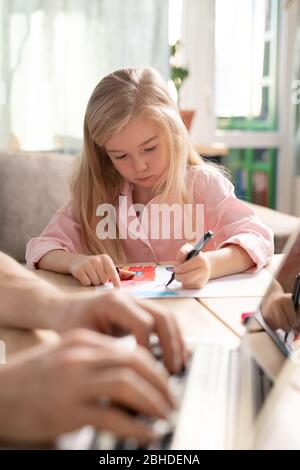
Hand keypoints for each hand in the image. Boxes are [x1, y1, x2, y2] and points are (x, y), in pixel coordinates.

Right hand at [0, 329, 174, 443]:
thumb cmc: (31, 378)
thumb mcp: (64, 357)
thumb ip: (93, 360)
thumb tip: (128, 373)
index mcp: (82, 342)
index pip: (129, 350)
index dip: (153, 367)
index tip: (164, 381)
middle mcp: (80, 357)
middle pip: (134, 362)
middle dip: (160, 382)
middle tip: (171, 398)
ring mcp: (74, 383)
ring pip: (128, 386)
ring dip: (154, 401)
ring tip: (165, 414)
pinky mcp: (68, 411)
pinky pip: (112, 416)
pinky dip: (136, 426)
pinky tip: (147, 433)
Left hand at [55, 290, 186, 373]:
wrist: (63, 309)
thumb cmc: (69, 325)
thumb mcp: (82, 340)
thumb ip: (105, 353)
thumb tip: (130, 376)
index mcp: (113, 302)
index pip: (143, 323)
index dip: (148, 347)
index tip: (145, 369)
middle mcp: (129, 297)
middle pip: (162, 317)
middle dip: (171, 345)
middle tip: (174, 370)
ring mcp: (137, 301)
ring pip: (167, 317)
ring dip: (176, 341)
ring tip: (179, 365)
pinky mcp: (140, 309)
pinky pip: (163, 320)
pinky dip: (172, 337)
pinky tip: (175, 356)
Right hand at [68, 254, 120, 287]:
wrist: (75, 260)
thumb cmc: (93, 267)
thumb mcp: (103, 266)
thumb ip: (110, 274)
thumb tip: (116, 288)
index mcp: (105, 258)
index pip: (113, 272)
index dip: (116, 282)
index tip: (118, 289)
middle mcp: (97, 260)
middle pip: (103, 280)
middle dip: (100, 282)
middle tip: (96, 277)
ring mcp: (87, 264)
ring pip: (95, 283)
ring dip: (93, 283)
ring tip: (90, 277)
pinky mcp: (79, 270)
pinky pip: (87, 283)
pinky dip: (86, 283)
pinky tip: (84, 277)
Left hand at [173, 244, 210, 288]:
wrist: (204, 265)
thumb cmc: (194, 257)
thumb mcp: (189, 250)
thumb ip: (182, 252)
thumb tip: (178, 262)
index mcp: (201, 260)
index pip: (184, 268)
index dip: (177, 268)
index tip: (176, 267)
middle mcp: (204, 270)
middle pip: (185, 278)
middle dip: (177, 276)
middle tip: (176, 273)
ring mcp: (203, 279)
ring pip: (185, 283)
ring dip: (180, 279)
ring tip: (181, 274)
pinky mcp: (200, 286)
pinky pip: (187, 286)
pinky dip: (184, 282)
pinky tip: (187, 277)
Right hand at [261, 287, 299, 331]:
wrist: (273, 295)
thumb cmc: (287, 302)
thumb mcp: (295, 306)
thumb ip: (298, 318)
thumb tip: (297, 333)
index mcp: (285, 300)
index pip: (293, 320)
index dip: (295, 323)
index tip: (295, 322)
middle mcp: (275, 304)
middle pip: (284, 325)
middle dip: (288, 327)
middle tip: (290, 325)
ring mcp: (268, 310)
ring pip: (277, 327)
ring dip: (282, 327)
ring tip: (283, 320)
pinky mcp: (264, 315)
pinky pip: (272, 326)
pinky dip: (276, 326)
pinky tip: (277, 319)